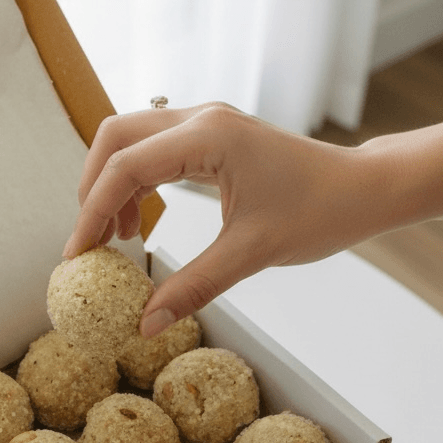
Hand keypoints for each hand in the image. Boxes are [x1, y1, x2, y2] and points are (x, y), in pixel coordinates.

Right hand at [63, 103, 378, 335]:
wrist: (365, 188)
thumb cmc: (320, 211)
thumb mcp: (252, 253)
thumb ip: (195, 286)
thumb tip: (146, 324)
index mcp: (208, 137)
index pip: (125, 167)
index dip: (92, 212)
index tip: (77, 254)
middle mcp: (200, 117)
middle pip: (114, 136)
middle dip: (91, 187)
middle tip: (89, 240)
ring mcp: (205, 122)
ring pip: (130, 139)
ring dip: (112, 185)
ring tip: (116, 239)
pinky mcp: (211, 135)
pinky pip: (154, 149)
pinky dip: (136, 183)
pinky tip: (141, 223)